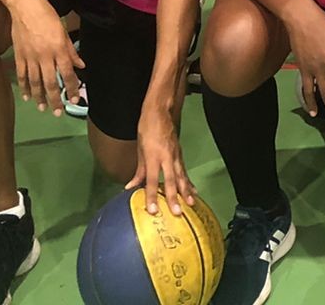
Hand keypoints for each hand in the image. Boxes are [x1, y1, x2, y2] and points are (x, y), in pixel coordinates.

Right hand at [8, 0, 83, 115]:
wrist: (25, 6)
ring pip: (35, 82)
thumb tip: (81, 66)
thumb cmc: (48, 16)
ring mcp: (30, 57)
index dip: (72, 88)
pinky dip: (24, 87)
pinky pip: (22, 75)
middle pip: (50, 82)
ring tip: (43, 108)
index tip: (75, 99)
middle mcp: (44, 56)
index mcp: (58, 49)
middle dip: (55, 99)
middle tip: (58, 112)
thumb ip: (71, 51)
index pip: (67, 73)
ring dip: (39, 97)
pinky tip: (27, 96)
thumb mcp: (63, 31)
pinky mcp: (18, 56)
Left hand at [127, 99, 196, 215]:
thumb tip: (130, 188)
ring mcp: (175, 156)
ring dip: (185, 191)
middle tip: (177, 212)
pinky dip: (189, 183)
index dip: (151, 195)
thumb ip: (138, 171)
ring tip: (190, 204)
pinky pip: (184, 171)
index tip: (153, 210)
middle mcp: (166, 157)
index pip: (151, 180)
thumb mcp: (139, 150)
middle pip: (170, 180)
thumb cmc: (146, 130)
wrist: (160, 112)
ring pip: (181, 176)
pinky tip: (194, 192)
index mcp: (152, 156)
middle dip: (173, 197)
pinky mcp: (180, 155)